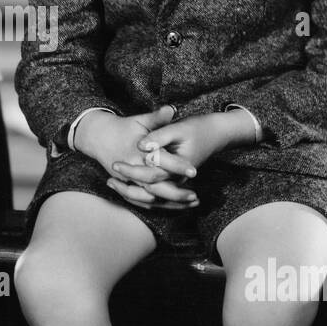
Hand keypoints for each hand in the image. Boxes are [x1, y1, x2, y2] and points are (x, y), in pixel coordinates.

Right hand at [78, 106, 198, 210]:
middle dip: (176, 193)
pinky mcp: (127, 186)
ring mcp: (128, 180)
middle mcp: (132, 168)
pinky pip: (144, 201)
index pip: (160, 161)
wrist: (99, 138)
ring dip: (171, 202)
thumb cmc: (123, 128)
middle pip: (155, 185)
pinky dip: (160, 205)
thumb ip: (157, 118)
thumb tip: (171, 109)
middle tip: (195, 196)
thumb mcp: (140, 120)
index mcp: (138, 152)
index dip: (177, 166)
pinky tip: (177, 206)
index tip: (194, 170)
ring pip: (150, 197)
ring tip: (191, 203)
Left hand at [112, 113, 251, 191]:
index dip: (132, 169)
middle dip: (128, 183)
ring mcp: (178, 182)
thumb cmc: (197, 128)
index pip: (151, 173)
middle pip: (150, 188)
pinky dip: (140, 195)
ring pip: (152, 197)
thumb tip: (140, 144)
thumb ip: (159, 135)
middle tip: (109, 176)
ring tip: (111, 183)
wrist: (216, 134)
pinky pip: (156, 196)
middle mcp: (179, 178)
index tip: (115, 164)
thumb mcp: (178, 128)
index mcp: (179, 165)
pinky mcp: (176, 182)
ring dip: (132, 193)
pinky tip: (124, 189)